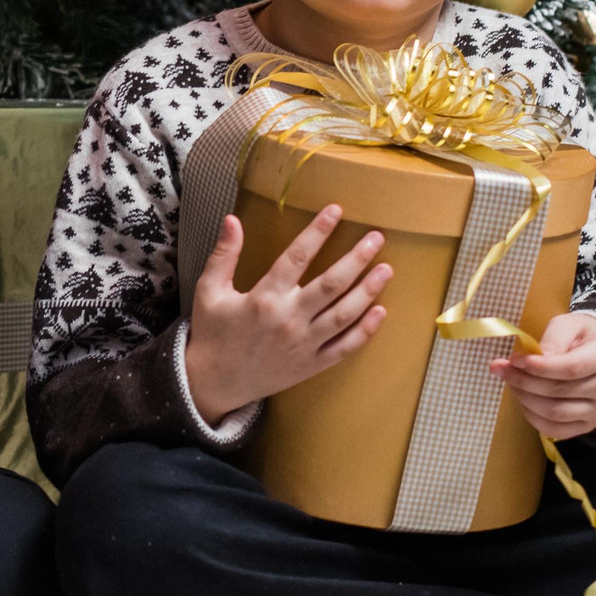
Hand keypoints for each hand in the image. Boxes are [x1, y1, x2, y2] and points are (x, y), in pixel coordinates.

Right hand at [183, 203, 393, 427]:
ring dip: (368, 291)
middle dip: (357, 258)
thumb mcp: (209, 290)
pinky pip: (344, 348)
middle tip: (377, 238)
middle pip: (331, 284)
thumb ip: (223, 254)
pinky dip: (364, 331)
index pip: (297, 257)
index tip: (336, 211)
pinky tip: (380, 312)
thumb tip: (232, 218)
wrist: (212, 383)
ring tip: (386, 269)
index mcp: (264, 298)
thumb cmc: (212, 333)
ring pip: (344, 315)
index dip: (318, 231)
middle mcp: (288, 320)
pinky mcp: (310, 365)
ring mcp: (303, 345)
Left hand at [491, 312, 595, 439]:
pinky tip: (523, 400)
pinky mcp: (587, 425)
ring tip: (511, 382)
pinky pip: (556, 430)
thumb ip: (554, 338)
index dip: (539, 367)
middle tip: (501, 368)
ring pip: (555, 413)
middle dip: (523, 381)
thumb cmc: (584, 336)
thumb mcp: (571, 324)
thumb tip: (536, 358)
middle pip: (559, 392)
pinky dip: (533, 417)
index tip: (514, 359)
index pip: (571, 368)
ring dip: (525, 398)